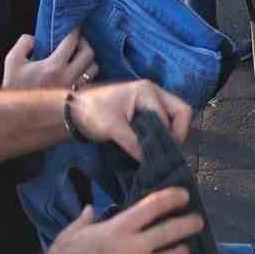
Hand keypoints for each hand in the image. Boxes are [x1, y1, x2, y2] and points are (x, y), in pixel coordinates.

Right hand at [1, 31, 96, 90]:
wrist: (18, 114)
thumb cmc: (15, 87)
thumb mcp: (12, 61)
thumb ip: (24, 43)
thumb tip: (36, 38)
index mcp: (53, 66)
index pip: (72, 41)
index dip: (74, 31)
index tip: (73, 28)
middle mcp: (68, 77)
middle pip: (89, 54)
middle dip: (84, 43)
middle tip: (76, 42)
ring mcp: (74, 90)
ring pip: (94, 69)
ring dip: (88, 60)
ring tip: (79, 57)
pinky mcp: (76, 99)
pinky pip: (91, 83)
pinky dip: (87, 74)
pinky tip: (78, 72)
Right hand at [38, 187, 202, 253]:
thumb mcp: (72, 232)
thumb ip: (86, 219)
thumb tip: (91, 208)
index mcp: (119, 227)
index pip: (153, 206)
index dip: (172, 198)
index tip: (184, 196)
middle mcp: (133, 246)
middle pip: (171, 231)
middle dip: (189, 224)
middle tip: (198, 222)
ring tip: (184, 252)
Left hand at [68, 80, 191, 159]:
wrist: (73, 111)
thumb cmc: (92, 113)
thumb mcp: (113, 128)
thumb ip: (134, 144)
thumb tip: (151, 162)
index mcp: (147, 92)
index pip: (173, 116)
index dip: (170, 137)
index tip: (161, 155)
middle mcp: (153, 93)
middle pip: (181, 112)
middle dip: (177, 133)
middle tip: (166, 152)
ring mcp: (150, 102)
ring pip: (173, 118)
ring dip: (169, 135)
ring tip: (158, 152)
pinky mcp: (144, 112)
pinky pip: (162, 123)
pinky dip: (161, 136)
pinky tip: (151, 149)